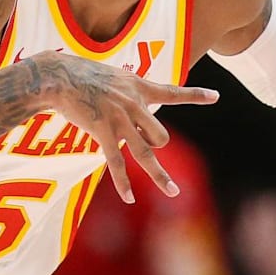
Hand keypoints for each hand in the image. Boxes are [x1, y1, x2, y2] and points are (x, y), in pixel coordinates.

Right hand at [31, 51, 218, 203]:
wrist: (59, 76)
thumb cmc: (80, 75)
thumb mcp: (112, 78)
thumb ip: (127, 93)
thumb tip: (134, 111)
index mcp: (138, 87)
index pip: (173, 92)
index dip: (196, 95)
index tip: (216, 96)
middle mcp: (134, 103)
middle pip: (161, 135)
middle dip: (155, 146)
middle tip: (141, 147)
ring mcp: (120, 118)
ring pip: (146, 153)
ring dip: (159, 174)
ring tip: (173, 192)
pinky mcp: (103, 131)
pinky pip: (116, 163)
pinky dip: (123, 183)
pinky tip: (129, 199)